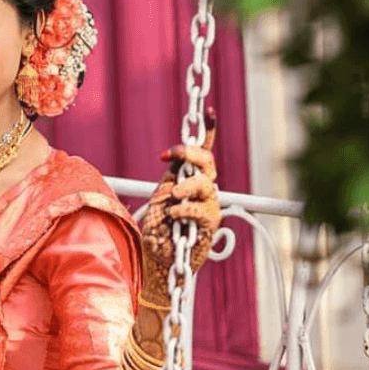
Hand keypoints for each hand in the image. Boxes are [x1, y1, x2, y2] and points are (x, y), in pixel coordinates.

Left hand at [140, 110, 221, 296]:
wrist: (159, 257)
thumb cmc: (158, 229)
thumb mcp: (160, 197)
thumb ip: (171, 178)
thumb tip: (177, 157)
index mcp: (190, 179)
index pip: (203, 152)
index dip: (209, 131)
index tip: (210, 112)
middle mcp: (203, 189)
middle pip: (207, 161)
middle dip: (190, 153)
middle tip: (171, 154)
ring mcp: (208, 204)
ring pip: (206, 183)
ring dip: (186, 186)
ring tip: (173, 197)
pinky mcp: (209, 222)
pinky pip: (202, 208)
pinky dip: (185, 209)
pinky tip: (175, 215)